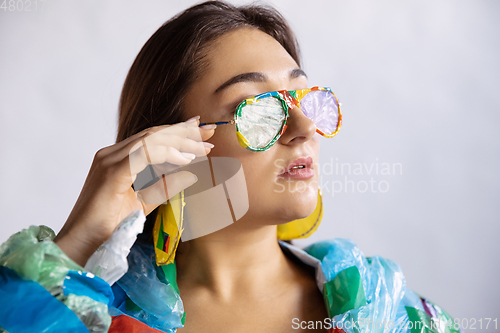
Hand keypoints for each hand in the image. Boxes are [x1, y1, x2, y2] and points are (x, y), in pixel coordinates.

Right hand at [54, 116, 214, 265]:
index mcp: (116, 158)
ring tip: (204, 147)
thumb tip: (191, 174)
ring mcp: (109, 161)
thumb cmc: (109, 226)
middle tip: (211, 130)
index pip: (151, 138)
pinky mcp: (111, 173)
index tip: (203, 132)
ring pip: (151, 139)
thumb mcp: (144, 202)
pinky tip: (185, 160)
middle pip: (153, 133)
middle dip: (184, 131)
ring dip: (181, 142)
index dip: (178, 132)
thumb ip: (164, 186)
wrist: (83, 244)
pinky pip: (144, 155)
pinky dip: (167, 154)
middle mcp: (111, 154)